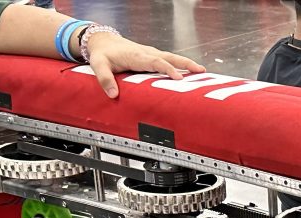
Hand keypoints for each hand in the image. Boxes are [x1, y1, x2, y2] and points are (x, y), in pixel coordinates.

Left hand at [85, 33, 204, 97]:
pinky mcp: (152, 56)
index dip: (168, 69)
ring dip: (187, 64)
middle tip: (201, 71)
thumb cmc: (103, 53)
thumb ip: (105, 79)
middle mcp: (147, 53)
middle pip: (170, 57)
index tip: (179, 78)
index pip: (156, 62)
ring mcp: (151, 54)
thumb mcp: (99, 65)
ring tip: (202, 71)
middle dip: (186, 63)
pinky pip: (169, 60)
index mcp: (137, 56)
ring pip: (172, 57)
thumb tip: (113, 94)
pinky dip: (180, 64)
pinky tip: (189, 72)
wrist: (103, 40)